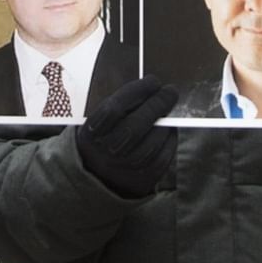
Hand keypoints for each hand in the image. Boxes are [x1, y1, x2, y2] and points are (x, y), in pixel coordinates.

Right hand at [76, 77, 178, 197]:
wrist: (96, 176)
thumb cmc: (103, 138)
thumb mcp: (100, 121)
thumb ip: (121, 105)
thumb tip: (153, 89)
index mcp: (91, 133)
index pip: (114, 108)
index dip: (137, 92)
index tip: (153, 81)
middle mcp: (105, 153)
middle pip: (135, 126)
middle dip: (157, 104)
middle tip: (170, 92)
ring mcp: (123, 169)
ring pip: (151, 143)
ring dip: (165, 124)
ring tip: (167, 113)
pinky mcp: (140, 180)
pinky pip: (161, 159)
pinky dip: (169, 141)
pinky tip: (168, 131)